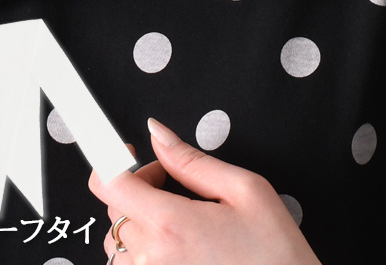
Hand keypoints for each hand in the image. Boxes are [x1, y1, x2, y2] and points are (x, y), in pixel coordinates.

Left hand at [88, 117, 321, 264]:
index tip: (125, 150)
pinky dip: (143, 250)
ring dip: (137, 221)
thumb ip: (191, 160)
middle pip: (114, 208)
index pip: (109, 183)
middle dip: (138, 186)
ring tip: (176, 218)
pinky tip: (176, 246)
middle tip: (171, 182)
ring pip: (118, 241)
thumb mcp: (245, 190)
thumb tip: (157, 133)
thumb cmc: (276, 252)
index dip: (110, 158)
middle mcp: (152, 259)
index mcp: (172, 224)